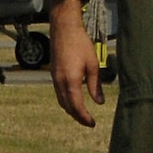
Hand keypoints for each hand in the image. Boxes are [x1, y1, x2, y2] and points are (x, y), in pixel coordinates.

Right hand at [47, 0, 103, 127]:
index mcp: (71, 80)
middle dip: (77, 117)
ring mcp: (55, 78)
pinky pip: (58, 93)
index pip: (76, 106)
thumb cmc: (80, 44)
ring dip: (71, 110)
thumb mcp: (92, 64)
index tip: (92, 123)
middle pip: (67, 106)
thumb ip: (95, 85)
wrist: (64, 29)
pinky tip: (74, 100)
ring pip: (61, 101)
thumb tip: (99, 102)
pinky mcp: (54, 73)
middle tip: (88, 122)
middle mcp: (60, 82)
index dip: (84, 117)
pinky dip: (66, 101)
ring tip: (82, 114)